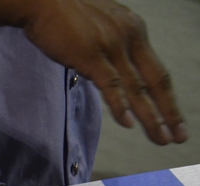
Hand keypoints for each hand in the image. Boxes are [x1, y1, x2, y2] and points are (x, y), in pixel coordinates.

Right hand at [20, 0, 186, 144]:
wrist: (42, 0)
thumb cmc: (63, 13)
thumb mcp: (99, 27)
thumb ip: (109, 47)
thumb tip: (108, 70)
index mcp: (134, 30)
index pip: (156, 70)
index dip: (166, 97)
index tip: (172, 118)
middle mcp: (130, 38)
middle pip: (155, 82)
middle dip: (169, 112)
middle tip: (178, 137)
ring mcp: (112, 48)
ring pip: (137, 89)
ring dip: (152, 117)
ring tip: (162, 138)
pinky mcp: (91, 56)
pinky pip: (111, 86)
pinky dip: (121, 106)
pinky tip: (128, 124)